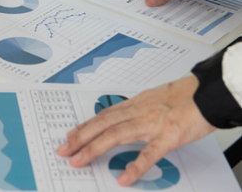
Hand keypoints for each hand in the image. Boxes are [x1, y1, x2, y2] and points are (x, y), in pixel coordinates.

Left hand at [57, 76, 214, 186]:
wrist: (206, 93)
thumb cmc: (184, 96)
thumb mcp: (154, 98)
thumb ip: (139, 109)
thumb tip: (125, 116)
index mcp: (135, 104)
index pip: (104, 115)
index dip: (85, 125)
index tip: (71, 134)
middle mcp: (138, 112)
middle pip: (103, 124)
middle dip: (81, 137)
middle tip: (64, 150)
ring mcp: (151, 124)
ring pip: (116, 135)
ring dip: (95, 148)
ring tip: (80, 160)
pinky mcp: (168, 136)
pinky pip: (149, 153)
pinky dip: (135, 166)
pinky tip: (124, 178)